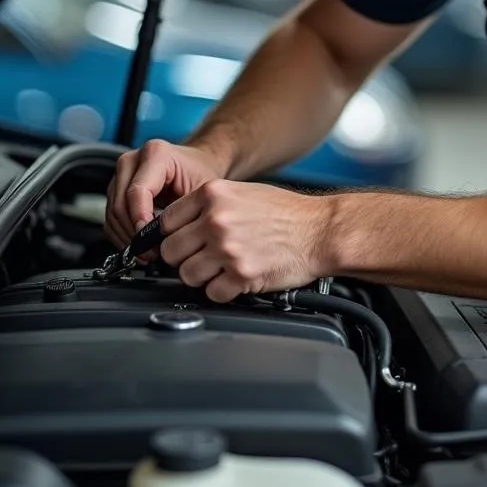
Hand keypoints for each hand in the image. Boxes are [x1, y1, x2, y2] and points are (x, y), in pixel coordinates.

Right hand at [105, 139, 227, 248]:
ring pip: (112, 213)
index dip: (140, 219)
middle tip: (151, 252)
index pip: (137, 191)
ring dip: (127, 238)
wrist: (195, 165)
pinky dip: (121, 236)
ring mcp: (121, 174)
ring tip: (148, 252)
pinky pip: (110, 218)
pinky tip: (140, 244)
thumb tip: (165, 238)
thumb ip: (183, 211)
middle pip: (120, 204)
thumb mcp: (200, 190)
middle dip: (133, 233)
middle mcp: (133, 160)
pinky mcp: (115, 189)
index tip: (148, 238)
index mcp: (156, 154)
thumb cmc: (199, 173)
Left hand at [157, 179, 328, 302]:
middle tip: (203, 258)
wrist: (321, 230)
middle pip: (170, 251)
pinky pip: (212, 293)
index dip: (171, 234)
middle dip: (183, 258)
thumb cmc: (288, 213)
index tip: (180, 242)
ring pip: (187, 275)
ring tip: (222, 269)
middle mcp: (216, 220)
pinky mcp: (241, 275)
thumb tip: (179, 226)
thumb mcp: (244, 192)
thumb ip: (210, 206)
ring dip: (202, 277)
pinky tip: (237, 278)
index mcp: (214, 195)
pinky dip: (222, 291)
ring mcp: (227, 248)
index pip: (165, 221)